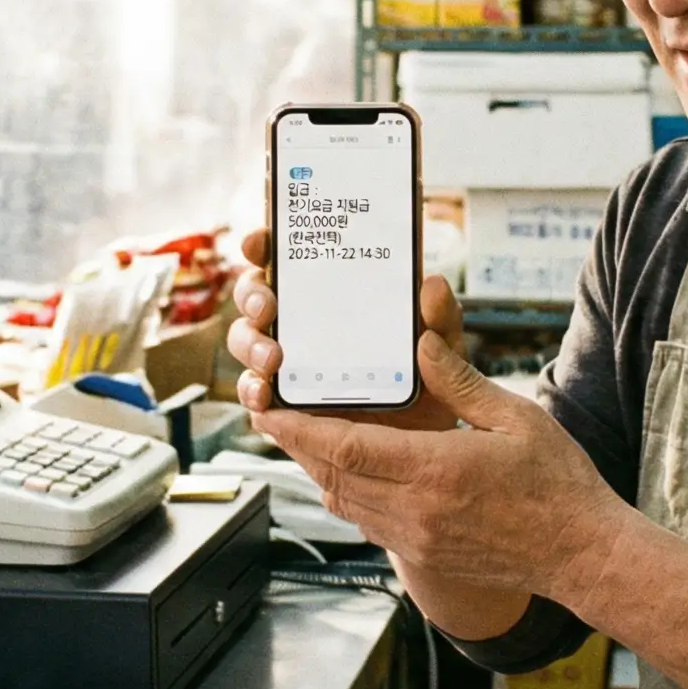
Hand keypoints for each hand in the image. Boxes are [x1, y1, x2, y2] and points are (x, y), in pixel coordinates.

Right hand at [226, 227, 463, 431]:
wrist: (426, 445)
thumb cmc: (428, 385)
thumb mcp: (440, 347)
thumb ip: (439, 319)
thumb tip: (434, 285)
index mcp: (333, 296)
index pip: (290, 260)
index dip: (265, 246)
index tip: (258, 243)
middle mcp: (302, 325)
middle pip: (255, 297)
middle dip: (252, 296)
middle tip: (268, 306)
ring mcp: (287, 365)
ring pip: (246, 343)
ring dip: (250, 346)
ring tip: (273, 359)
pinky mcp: (283, 407)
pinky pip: (254, 395)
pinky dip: (253, 394)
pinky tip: (266, 397)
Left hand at [251, 329, 625, 599]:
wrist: (580, 554)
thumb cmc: (557, 482)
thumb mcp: (515, 418)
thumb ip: (460, 382)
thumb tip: (420, 343)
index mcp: (436, 471)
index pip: (345, 448)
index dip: (298, 429)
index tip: (268, 409)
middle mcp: (417, 511)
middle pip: (332, 475)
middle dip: (296, 445)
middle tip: (270, 414)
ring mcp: (417, 539)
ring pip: (344, 502)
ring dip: (318, 469)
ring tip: (302, 438)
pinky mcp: (423, 555)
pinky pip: (367, 522)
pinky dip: (347, 494)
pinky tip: (349, 472)